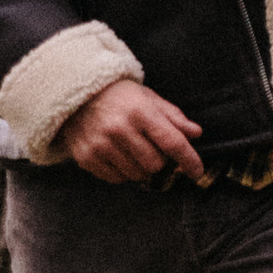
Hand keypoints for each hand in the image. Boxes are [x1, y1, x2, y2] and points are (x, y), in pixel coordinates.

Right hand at [59, 79, 208, 184]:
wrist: (76, 94)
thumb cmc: (118, 96)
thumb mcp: (148, 98)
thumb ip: (173, 117)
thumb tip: (195, 133)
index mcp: (140, 111)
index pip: (172, 142)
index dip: (189, 160)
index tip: (196, 171)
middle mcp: (120, 128)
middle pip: (155, 164)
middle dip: (159, 160)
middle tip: (151, 148)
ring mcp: (101, 144)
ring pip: (136, 175)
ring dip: (140, 167)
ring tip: (132, 150)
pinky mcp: (86, 157)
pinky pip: (116, 179)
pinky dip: (122, 172)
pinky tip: (117, 155)